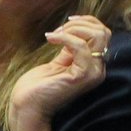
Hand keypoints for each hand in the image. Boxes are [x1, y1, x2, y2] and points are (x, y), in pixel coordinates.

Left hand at [9, 14, 109, 128]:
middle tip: (58, 31)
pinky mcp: (82, 76)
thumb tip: (75, 29)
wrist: (26, 107)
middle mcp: (97, 70)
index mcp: (92, 65)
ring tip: (55, 34)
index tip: (63, 26)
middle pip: (104, 32)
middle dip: (80, 24)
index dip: (85, 23)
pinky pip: (81, 46)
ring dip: (74, 29)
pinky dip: (65, 37)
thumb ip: (70, 48)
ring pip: (98, 36)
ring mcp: (92, 73)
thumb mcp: (58, 62)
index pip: (102, 34)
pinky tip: (50, 38)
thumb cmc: (38, 86)